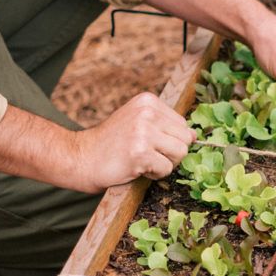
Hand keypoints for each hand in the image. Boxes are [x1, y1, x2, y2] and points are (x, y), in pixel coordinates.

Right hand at [71, 92, 194, 189]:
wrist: (81, 158)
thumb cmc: (111, 144)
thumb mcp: (137, 122)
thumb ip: (163, 125)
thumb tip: (194, 136)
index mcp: (148, 101)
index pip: (182, 124)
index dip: (170, 140)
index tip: (148, 143)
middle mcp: (147, 112)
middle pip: (185, 138)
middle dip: (171, 152)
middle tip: (147, 155)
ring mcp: (143, 131)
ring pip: (180, 153)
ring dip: (164, 164)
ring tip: (143, 161)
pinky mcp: (140, 152)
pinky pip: (166, 169)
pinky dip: (154, 175)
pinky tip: (136, 168)